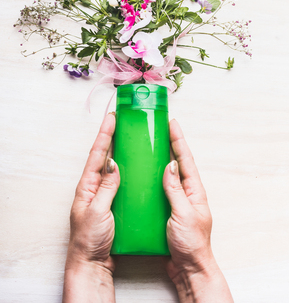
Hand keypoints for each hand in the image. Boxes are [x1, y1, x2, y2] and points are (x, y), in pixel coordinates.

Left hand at [63, 113, 119, 302]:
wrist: (91, 263)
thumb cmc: (89, 239)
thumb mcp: (97, 211)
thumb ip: (106, 187)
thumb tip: (113, 163)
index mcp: (87, 186)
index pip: (96, 154)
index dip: (104, 135)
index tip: (112, 117)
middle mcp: (94, 187)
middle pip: (104, 156)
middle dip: (112, 137)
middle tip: (123, 121)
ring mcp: (103, 194)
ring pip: (113, 168)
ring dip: (121, 151)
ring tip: (132, 138)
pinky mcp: (112, 203)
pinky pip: (120, 181)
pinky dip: (128, 171)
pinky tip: (137, 168)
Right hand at [163, 119, 232, 302]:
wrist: (189, 269)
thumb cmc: (191, 244)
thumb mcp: (183, 214)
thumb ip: (176, 190)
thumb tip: (171, 165)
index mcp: (194, 190)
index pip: (185, 159)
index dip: (178, 140)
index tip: (171, 123)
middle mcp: (186, 192)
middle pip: (177, 162)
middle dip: (169, 144)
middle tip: (157, 130)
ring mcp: (177, 201)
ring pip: (167, 175)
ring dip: (158, 160)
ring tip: (147, 147)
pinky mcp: (167, 210)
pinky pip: (159, 189)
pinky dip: (152, 179)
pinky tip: (141, 177)